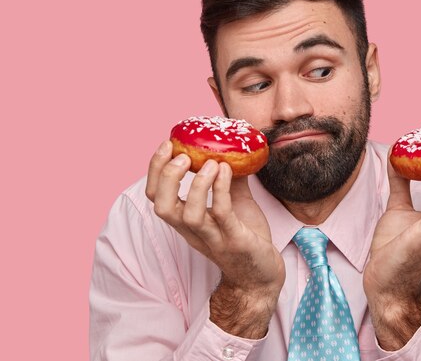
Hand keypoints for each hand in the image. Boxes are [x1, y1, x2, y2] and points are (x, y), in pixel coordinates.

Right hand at [145, 140, 284, 337]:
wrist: (263, 276)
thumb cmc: (247, 239)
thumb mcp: (236, 204)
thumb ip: (229, 180)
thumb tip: (232, 149)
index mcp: (187, 221)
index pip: (156, 196)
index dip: (155, 170)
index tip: (167, 145)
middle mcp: (193, 232)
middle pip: (162, 207)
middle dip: (166, 177)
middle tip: (181, 155)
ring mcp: (213, 238)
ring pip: (188, 215)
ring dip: (198, 185)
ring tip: (211, 162)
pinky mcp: (235, 242)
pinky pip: (222, 215)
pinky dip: (221, 190)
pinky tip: (227, 171)